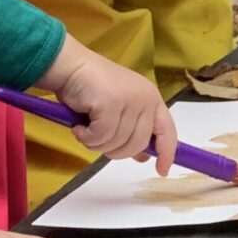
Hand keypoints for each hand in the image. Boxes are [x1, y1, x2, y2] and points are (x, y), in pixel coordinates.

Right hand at [38, 38, 178, 169]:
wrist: (69, 66)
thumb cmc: (92, 88)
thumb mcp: (119, 110)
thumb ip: (133, 131)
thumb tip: (143, 157)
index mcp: (152, 99)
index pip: (168, 131)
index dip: (166, 153)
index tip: (162, 171)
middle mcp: (146, 98)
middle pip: (138, 143)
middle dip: (116, 151)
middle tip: (97, 140)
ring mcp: (130, 100)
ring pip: (118, 143)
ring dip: (96, 143)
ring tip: (85, 129)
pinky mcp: (111, 103)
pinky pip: (101, 137)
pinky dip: (86, 138)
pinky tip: (79, 127)